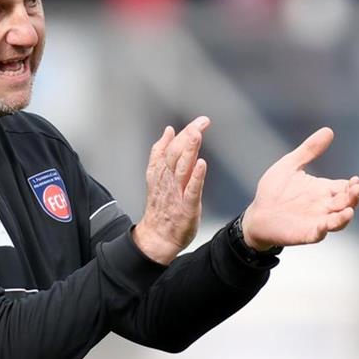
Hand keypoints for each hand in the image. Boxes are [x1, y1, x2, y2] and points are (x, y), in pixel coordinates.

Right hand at [133, 116, 209, 264]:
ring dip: (189, 150)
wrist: (157, 236)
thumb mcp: (156, 175)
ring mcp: (176, 193)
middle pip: (176, 153)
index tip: (199, 121)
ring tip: (197, 135)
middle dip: (189, 135)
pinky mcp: (186, 206)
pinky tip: (201, 164)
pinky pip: (191, 190)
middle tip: (202, 123)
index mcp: (160, 171)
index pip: (171, 147)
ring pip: (182, 167)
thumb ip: (161, 152)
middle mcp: (167, 180)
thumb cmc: (161, 207)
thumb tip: (167, 131)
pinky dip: (195, 177)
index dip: (183, 132)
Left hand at [241, 127, 358, 250]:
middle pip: (347, 203)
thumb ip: (309, 150)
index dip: (354, 185)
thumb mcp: (290, 165)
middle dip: (354, 197)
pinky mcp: (305, 233)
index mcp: (323, 190)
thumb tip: (329, 130)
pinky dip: (325, 229)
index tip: (355, 180)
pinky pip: (319, 233)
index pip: (346, 187)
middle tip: (355, 188)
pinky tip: (326, 224)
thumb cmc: (274, 191)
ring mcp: (316, 220)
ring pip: (338, 221)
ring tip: (349, 210)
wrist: (256, 214)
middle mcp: (324, 206)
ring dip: (345, 217)